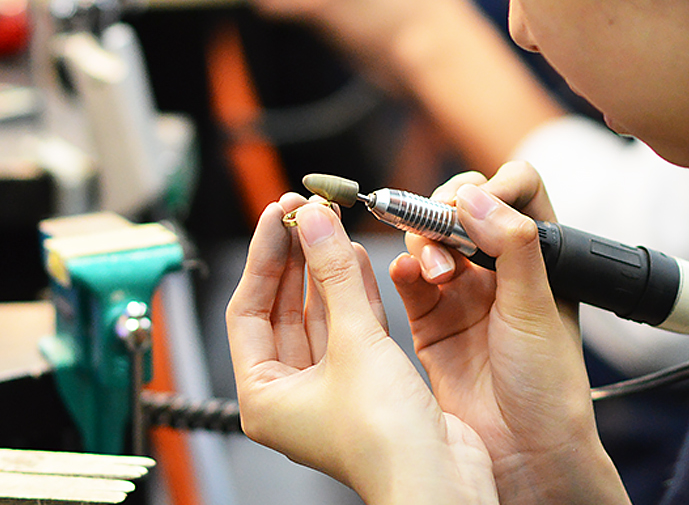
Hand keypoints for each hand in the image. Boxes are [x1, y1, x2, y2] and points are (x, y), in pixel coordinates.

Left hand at [226, 194, 497, 504]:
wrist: (441, 480)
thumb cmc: (385, 441)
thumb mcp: (356, 340)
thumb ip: (334, 274)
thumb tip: (314, 220)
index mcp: (262, 396)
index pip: (247, 308)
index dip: (262, 256)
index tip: (276, 213)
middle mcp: (289, 395)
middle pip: (281, 308)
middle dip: (295, 257)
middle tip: (303, 210)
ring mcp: (327, 390)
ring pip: (318, 315)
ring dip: (324, 270)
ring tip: (328, 223)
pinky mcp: (365, 385)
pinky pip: (349, 328)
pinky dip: (352, 293)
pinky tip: (355, 258)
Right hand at [391, 162, 629, 504]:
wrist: (522, 451)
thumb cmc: (548, 387)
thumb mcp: (537, 307)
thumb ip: (511, 245)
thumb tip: (478, 197)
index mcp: (538, 256)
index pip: (515, 190)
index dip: (493, 186)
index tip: (476, 206)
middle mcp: (499, 268)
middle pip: (462, 207)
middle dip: (446, 212)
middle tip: (443, 230)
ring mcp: (462, 292)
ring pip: (429, 238)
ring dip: (425, 242)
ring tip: (437, 272)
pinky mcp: (430, 318)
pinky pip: (406, 279)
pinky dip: (401, 270)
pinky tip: (407, 278)